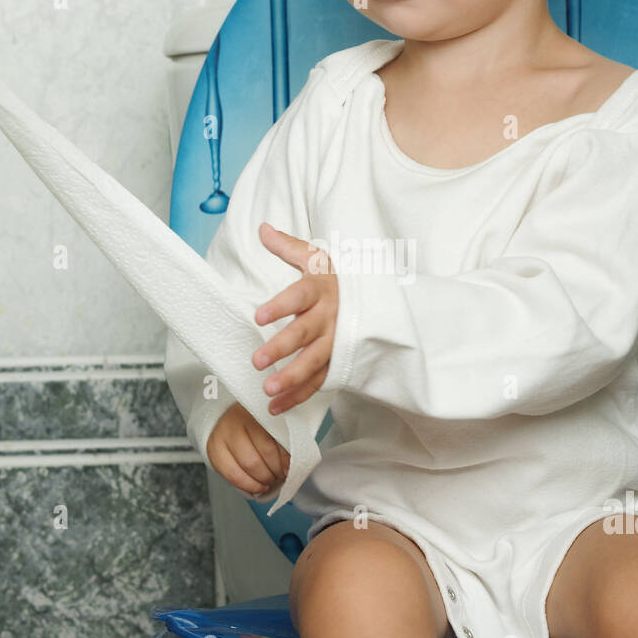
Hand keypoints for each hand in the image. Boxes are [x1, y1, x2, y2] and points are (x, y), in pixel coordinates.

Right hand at [207, 402, 290, 497]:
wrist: (228, 419)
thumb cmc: (255, 424)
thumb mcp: (272, 424)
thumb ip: (284, 439)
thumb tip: (295, 462)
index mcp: (257, 411)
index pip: (275, 440)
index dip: (285, 459)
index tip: (291, 468)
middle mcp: (238, 420)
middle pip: (264, 454)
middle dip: (276, 471)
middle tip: (281, 475)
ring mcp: (223, 434)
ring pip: (249, 466)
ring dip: (264, 479)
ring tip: (270, 480)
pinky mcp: (213, 449)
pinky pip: (232, 474)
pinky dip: (248, 485)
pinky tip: (257, 485)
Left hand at [251, 222, 337, 414]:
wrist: (381, 300)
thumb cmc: (341, 279)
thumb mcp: (319, 259)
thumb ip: (289, 247)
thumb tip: (262, 229)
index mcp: (322, 289)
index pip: (299, 296)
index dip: (281, 306)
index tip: (258, 316)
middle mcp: (331, 317)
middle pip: (304, 333)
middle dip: (282, 348)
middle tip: (257, 361)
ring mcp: (336, 342)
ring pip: (314, 362)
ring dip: (291, 378)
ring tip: (268, 390)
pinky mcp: (339, 363)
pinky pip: (319, 382)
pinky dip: (298, 397)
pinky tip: (276, 408)